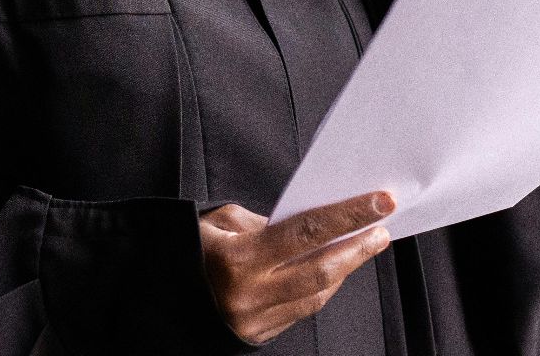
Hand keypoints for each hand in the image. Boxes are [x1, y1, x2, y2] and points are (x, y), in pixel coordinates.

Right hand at [198, 190, 394, 345]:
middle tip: (382, 228)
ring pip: (317, 295)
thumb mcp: (217, 223)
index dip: (348, 216)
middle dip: (358, 248)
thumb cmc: (186, 251)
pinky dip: (321, 289)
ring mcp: (255, 320)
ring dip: (345, 270)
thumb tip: (307, 228)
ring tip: (362, 246)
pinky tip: (333, 271)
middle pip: (322, 270)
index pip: (306, 232)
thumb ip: (263, 222)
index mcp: (237, 258)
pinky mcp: (258, 336)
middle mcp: (250, 294)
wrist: (157, 298)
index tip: (380, 203)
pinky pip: (301, 310)